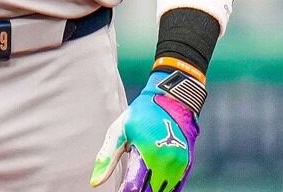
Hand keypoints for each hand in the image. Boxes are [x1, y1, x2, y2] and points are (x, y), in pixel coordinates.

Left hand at [90, 71, 202, 191]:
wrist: (174, 99)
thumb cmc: (142, 113)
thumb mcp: (119, 131)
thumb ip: (107, 158)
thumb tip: (95, 182)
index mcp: (148, 155)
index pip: (133, 187)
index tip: (117, 191)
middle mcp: (167, 164)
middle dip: (136, 191)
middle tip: (125, 189)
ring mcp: (179, 167)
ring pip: (163, 191)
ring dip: (150, 191)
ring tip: (138, 187)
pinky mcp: (187, 166)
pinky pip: (175, 187)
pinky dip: (163, 190)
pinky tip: (153, 187)